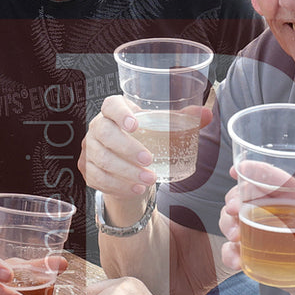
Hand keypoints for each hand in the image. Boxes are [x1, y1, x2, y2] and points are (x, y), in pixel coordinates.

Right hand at [80, 94, 211, 201]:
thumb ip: (182, 119)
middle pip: (105, 134)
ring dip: (126, 172)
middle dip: (127, 149)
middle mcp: (97, 127)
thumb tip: (207, 114)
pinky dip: (119, 186)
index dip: (120, 114)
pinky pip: (99, 179)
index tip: (135, 125)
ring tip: (149, 180)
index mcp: (114, 111)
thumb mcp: (160, 127)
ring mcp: (90, 149)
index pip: (110, 105)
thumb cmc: (144, 138)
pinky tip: (136, 189)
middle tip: (149, 161)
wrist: (126, 162)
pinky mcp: (88, 169)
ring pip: (102, 160)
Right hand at [218, 169, 294, 288]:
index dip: (255, 171)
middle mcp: (277, 213)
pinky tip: (238, 261)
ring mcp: (264, 234)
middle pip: (246, 197)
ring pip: (235, 220)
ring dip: (228, 225)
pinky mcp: (258, 255)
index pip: (274, 180)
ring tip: (236, 237)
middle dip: (234, 199)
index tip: (238, 170)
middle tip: (233, 209)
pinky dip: (231, 254)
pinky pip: (235, 251)